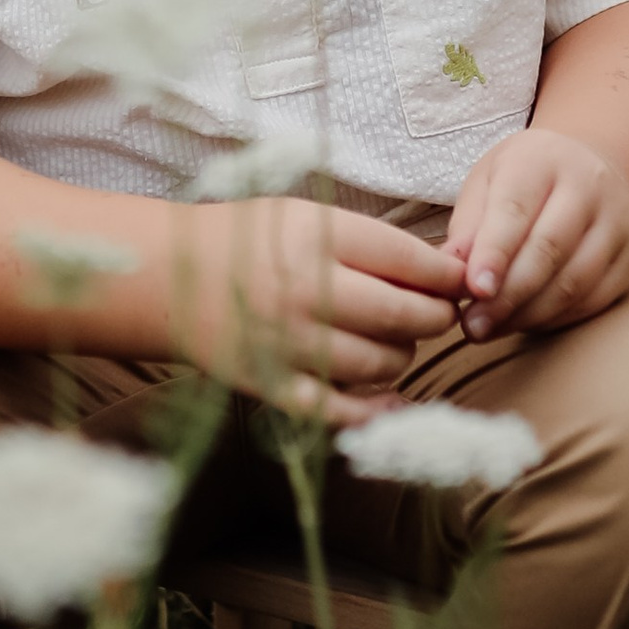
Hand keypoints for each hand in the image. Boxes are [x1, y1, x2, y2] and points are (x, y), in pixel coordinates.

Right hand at [177, 198, 464, 419]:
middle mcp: (304, 290)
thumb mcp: (304, 216)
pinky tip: (394, 403)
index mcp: (316, 238)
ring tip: (398, 341)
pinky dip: (377, 412)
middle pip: (401, 314)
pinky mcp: (274, 385)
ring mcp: (289, 343)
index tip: (460, 280)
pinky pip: (341, 411)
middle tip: (440, 314)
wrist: (168, 274)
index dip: (446, 274)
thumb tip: (442, 268)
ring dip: (404, 356)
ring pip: (380, 364)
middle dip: (436, 317)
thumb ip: (367, 241)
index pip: (406, 259)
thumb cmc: (248, 238)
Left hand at [445, 129, 628, 340]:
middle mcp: (588, 187)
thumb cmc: (526, 179)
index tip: (473, 290)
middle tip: (473, 325)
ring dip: (528, 314)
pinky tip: (524, 323)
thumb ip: (468, 224)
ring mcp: (617, 224)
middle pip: (549, 249)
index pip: (516, 209)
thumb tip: (448, 270)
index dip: (495, 253)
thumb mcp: (488, 181)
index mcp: (542, 160)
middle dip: (507, 295)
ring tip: (491, 329)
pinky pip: (594, 299)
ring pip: (574, 281)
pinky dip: (555, 319)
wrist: (590, 170)